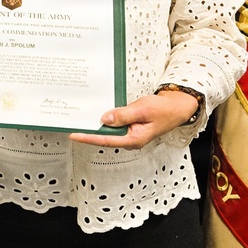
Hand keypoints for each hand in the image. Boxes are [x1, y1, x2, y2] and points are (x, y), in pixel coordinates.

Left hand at [68, 91, 200, 149]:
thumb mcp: (142, 110)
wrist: (176, 107)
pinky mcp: (130, 127)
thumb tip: (104, 120)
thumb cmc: (163, 109)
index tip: (74, 135)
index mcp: (134, 139)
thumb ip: (123, 115)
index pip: (106, 140)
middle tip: (71, 125)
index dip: (89, 137)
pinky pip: (114, 125)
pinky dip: (105, 120)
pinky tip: (96, 114)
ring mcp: (130, 134)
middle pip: (105, 137)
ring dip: (96, 125)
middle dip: (89, 131)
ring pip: (109, 130)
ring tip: (79, 120)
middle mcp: (130, 139)